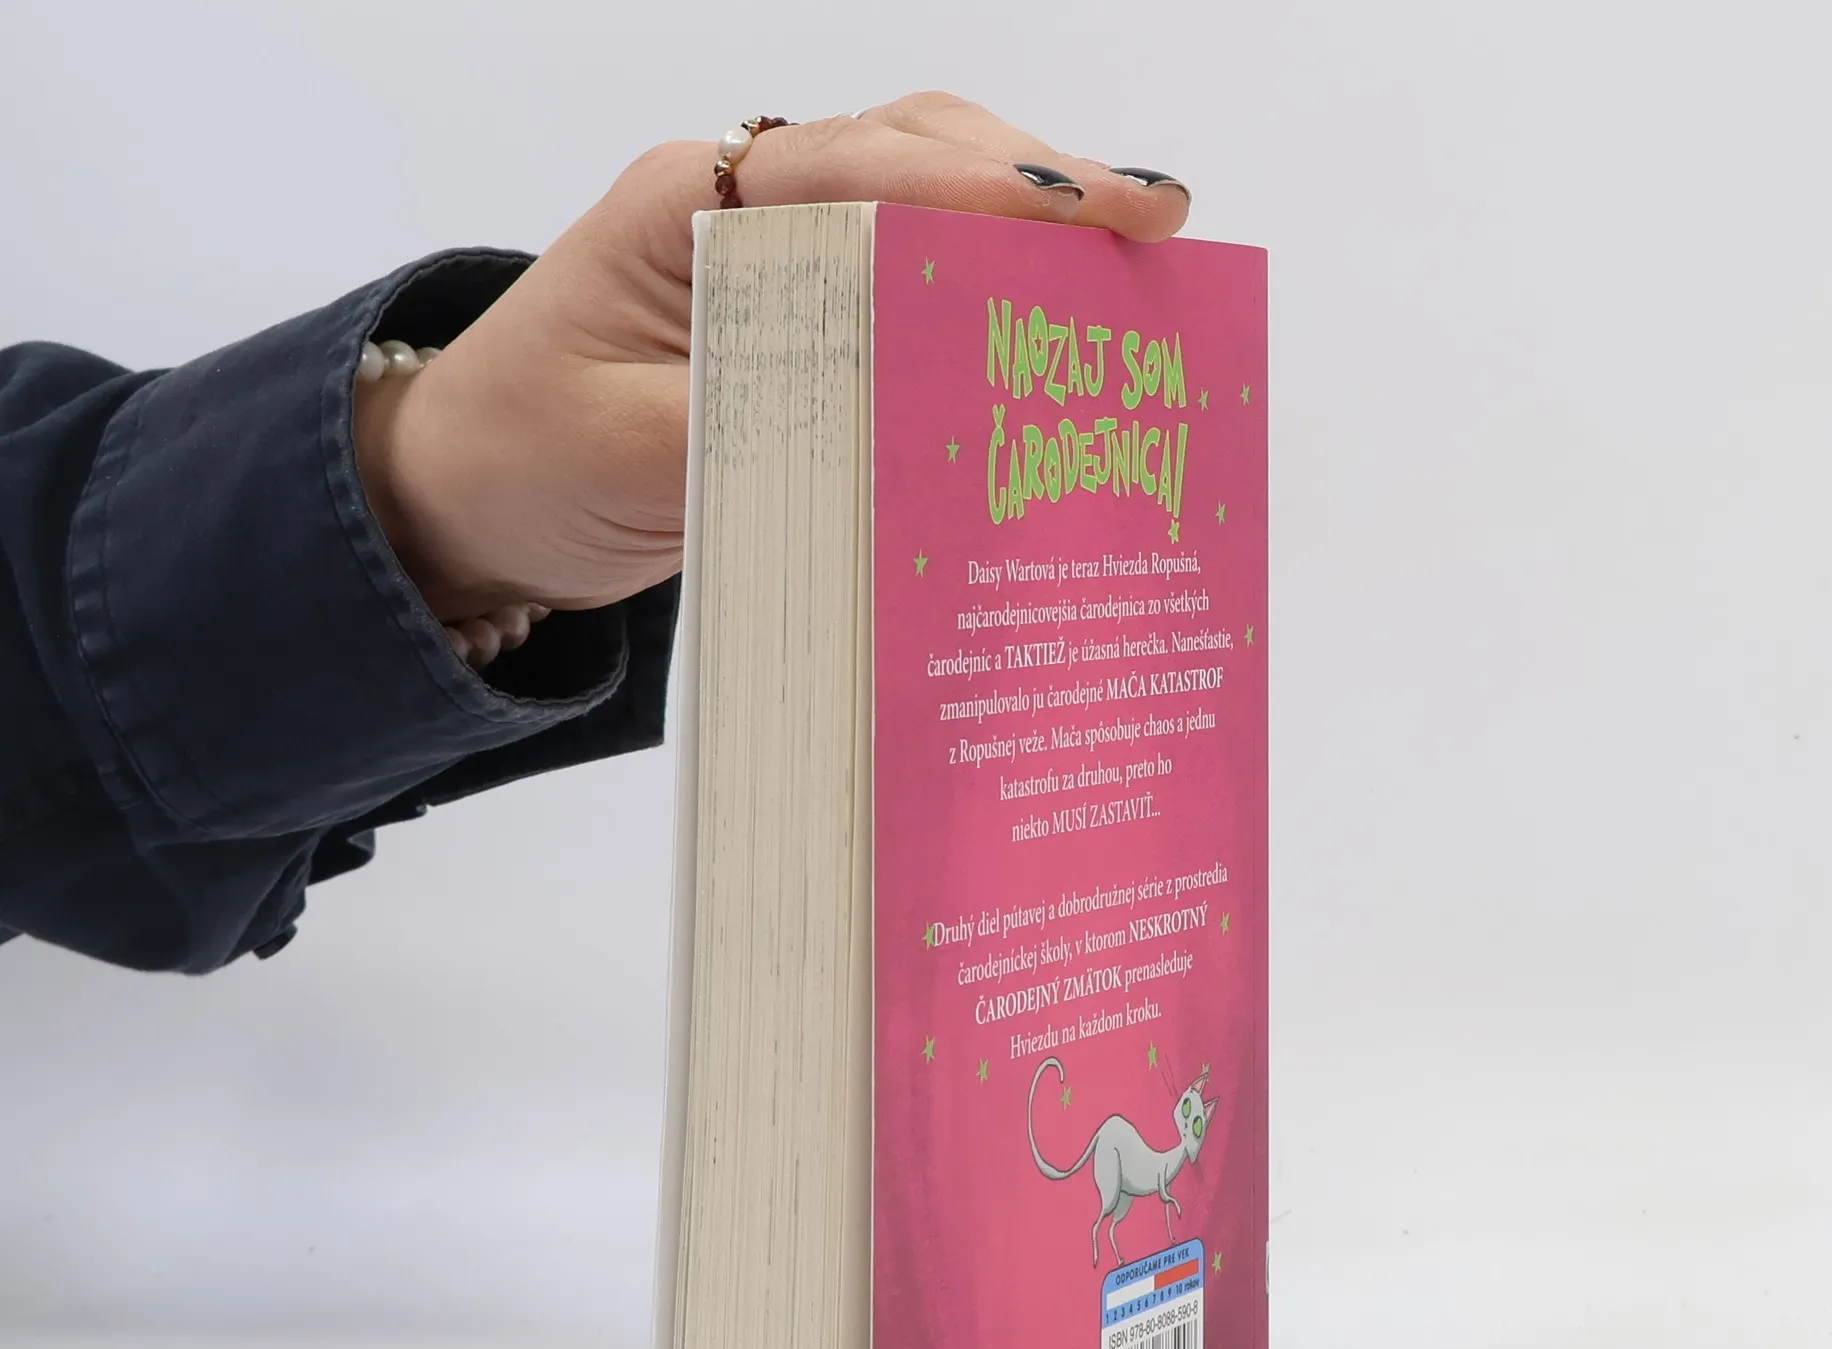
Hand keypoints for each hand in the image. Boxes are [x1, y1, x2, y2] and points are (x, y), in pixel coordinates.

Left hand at [354, 93, 1189, 655]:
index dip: (989, 186)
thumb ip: (761, 421)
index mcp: (690, 204)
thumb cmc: (524, 460)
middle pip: (912, 155)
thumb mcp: (631, 454)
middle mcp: (739, 206)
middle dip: (1039, 183)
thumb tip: (896, 416)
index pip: (862, 169)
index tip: (1102, 209)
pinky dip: (976, 300)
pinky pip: (901, 286)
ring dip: (1022, 232)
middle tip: (1156, 228)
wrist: (465, 499)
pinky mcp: (791, 324)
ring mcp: (769, 259)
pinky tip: (1040, 334)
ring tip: (1129, 269)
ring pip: (919, 208)